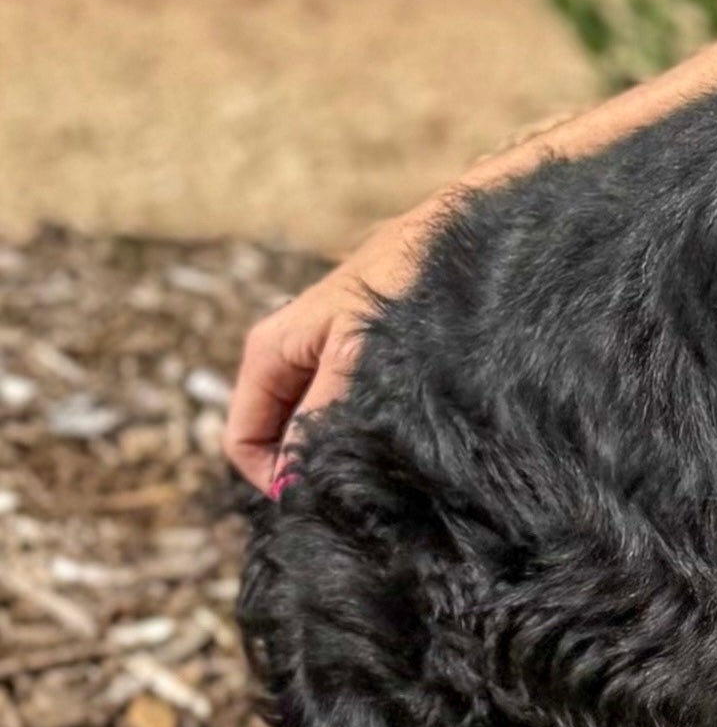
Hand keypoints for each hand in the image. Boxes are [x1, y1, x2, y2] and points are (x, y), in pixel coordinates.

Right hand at [224, 203, 439, 490]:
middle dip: (307, 463)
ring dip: (340, 445)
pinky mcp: (361, 352)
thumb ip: (319, 418)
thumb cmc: (403, 280)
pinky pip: (348, 402)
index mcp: (269, 350)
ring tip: (387, 461)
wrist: (463, 229)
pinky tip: (404, 433)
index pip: (242, 439)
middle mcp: (289, 352)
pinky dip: (366, 424)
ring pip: (315, 419)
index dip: (271, 478)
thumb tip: (293, 482)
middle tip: (361, 485)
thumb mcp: (353, 358)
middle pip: (277, 432)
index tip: (318, 497)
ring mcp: (324, 351)